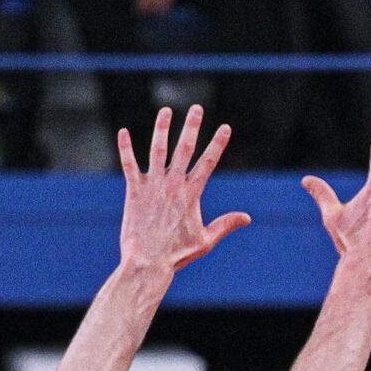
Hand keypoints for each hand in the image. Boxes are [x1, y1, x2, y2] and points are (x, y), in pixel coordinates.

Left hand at [117, 105, 249, 270]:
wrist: (148, 262)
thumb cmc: (178, 254)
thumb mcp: (206, 240)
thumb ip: (225, 224)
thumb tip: (247, 218)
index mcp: (192, 194)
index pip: (208, 162)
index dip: (218, 143)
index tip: (225, 127)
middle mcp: (173, 185)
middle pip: (184, 149)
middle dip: (192, 127)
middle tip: (197, 108)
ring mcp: (152, 186)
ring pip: (157, 150)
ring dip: (162, 129)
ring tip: (167, 111)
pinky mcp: (134, 191)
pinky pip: (129, 165)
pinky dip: (126, 148)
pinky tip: (124, 132)